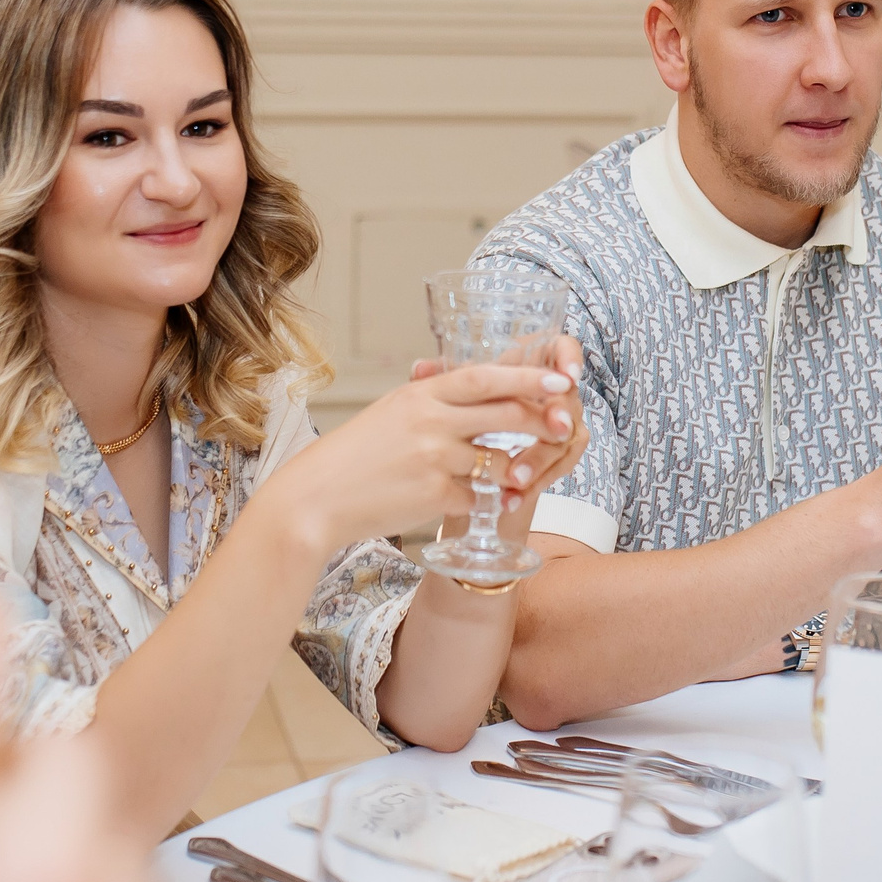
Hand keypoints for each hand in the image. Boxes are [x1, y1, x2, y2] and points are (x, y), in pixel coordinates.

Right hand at [266, 362, 574, 554]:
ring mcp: (435, 459)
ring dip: (508, 470)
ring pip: (497, 460)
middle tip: (565, 423)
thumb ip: (429, 398)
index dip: (527, 377)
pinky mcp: (435, 496)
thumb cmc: (352, 456)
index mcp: (420, 395)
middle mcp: (431, 422)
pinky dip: (477, 502)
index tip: (560, 379)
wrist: (316, 499)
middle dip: (541, 418)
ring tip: (501, 477)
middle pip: (505, 413)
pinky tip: (463, 505)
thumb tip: (462, 382)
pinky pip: (477, 497)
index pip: (484, 377)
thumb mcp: (390, 412)